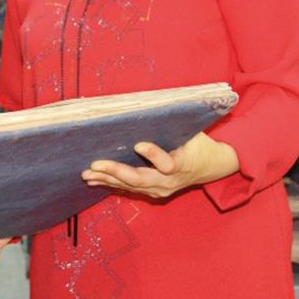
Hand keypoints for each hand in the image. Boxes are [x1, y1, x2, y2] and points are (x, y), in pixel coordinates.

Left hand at [80, 132, 238, 198]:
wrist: (211, 167)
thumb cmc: (199, 144)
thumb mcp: (193, 132)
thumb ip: (174, 124)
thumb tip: (152, 106)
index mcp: (183, 163)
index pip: (167, 163)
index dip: (153, 154)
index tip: (138, 144)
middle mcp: (170, 180)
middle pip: (142, 179)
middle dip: (117, 171)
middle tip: (95, 164)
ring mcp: (161, 189)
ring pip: (131, 186)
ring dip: (107, 179)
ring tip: (87, 174)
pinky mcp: (154, 192)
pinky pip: (130, 188)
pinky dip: (111, 184)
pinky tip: (94, 180)